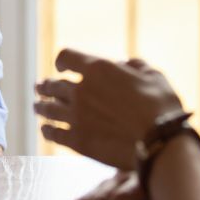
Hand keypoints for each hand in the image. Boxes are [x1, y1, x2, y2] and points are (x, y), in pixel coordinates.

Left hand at [35, 49, 183, 169]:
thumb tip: (126, 64)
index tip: (61, 67)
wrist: (160, 142)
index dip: (62, 61)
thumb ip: (136, 66)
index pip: (66, 57)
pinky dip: (47, 130)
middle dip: (46, 86)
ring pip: (49, 109)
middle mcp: (81, 90)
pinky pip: (54, 133)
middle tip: (40, 87)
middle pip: (53, 85)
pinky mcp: (77, 141)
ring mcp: (76, 116)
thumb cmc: (162, 106)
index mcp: (98, 69)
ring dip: (41, 106)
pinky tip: (46, 129)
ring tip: (37, 106)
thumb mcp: (154, 75)